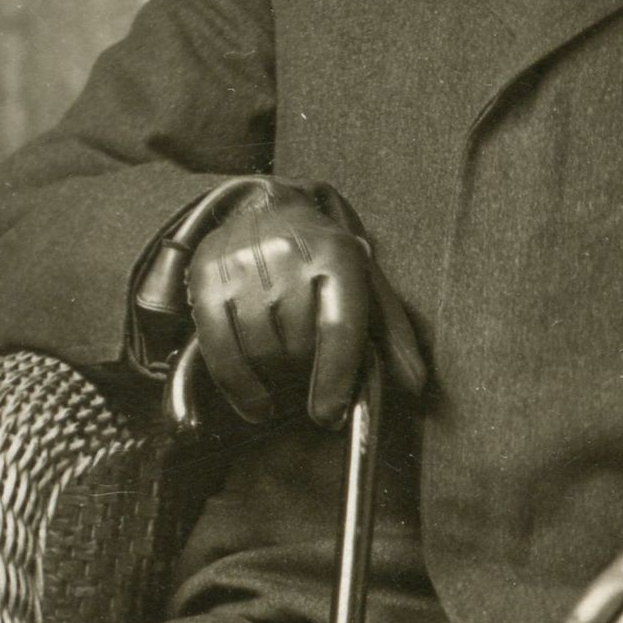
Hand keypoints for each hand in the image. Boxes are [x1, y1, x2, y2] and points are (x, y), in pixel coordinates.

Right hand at [184, 184, 424, 427]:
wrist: (266, 206)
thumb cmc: (324, 258)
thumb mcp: (367, 285)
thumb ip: (392, 335)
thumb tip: (415, 383)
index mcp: (337, 254)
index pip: (338, 326)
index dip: (335, 378)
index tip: (330, 416)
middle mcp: (288, 253)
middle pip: (298, 344)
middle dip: (306, 374)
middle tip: (309, 377)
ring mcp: (243, 263)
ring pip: (260, 350)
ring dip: (274, 380)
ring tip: (285, 380)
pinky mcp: (207, 276)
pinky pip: (219, 348)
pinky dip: (238, 386)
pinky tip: (256, 404)